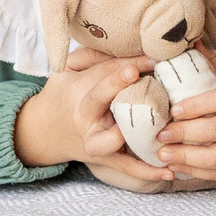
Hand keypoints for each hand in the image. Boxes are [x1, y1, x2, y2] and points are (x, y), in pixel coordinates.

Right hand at [15, 50, 153, 169]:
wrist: (45, 132)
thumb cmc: (64, 94)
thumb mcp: (69, 68)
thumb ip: (93, 54)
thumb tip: (124, 44)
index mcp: (78, 95)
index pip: (102, 76)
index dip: (124, 67)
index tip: (148, 58)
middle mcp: (85, 120)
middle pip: (100, 101)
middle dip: (116, 87)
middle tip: (140, 76)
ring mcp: (95, 142)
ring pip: (111, 142)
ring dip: (134, 137)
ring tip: (162, 132)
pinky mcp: (106, 160)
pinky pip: (127, 169)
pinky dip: (147, 171)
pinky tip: (170, 171)